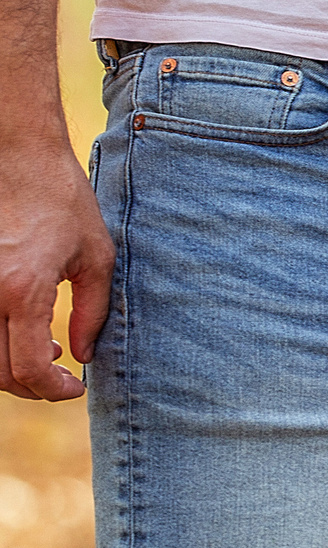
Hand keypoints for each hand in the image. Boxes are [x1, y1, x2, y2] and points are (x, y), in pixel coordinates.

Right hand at [0, 142, 113, 401]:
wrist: (19, 158)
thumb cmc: (63, 202)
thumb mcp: (96, 258)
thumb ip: (93, 314)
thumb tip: (83, 357)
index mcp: (23, 291)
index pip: (28, 368)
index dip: (53, 389)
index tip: (76, 388)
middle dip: (32, 386)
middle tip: (61, 380)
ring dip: (11, 367)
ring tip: (46, 354)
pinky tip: (23, 333)